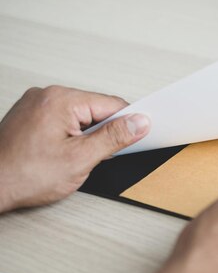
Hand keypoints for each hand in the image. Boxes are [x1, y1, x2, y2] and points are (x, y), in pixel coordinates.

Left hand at [0, 86, 149, 212]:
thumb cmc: (24, 176)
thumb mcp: (81, 159)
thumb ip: (114, 138)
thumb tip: (139, 123)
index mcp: (60, 100)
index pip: (111, 104)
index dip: (128, 122)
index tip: (139, 136)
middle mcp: (45, 95)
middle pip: (95, 109)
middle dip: (103, 132)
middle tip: (96, 156)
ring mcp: (35, 104)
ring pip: (79, 115)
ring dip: (86, 135)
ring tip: (73, 158)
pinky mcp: (29, 116)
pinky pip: (63, 119)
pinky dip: (70, 135)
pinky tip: (62, 154)